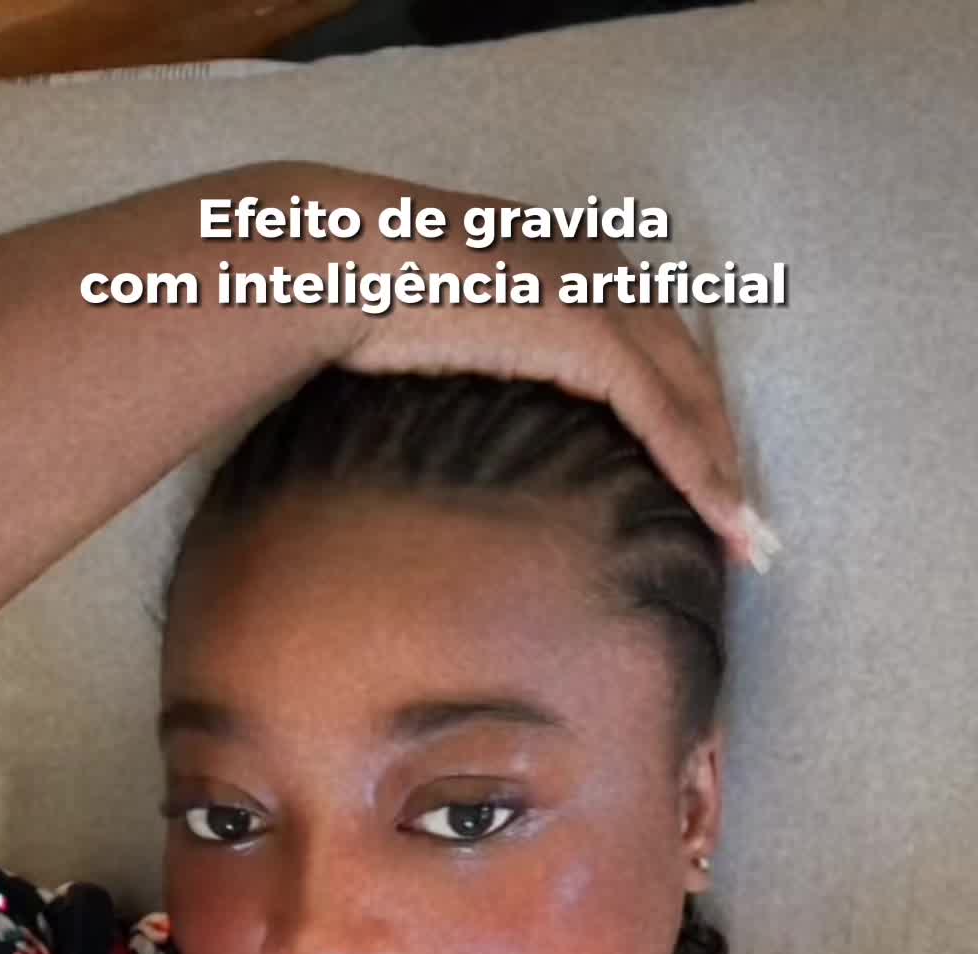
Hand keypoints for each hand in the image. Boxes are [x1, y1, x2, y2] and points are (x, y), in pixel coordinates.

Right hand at [326, 166, 767, 570]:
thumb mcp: (457, 334)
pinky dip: (697, 470)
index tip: (708, 491)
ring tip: (746, 543)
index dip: (692, 429)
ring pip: (693, 402)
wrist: (349, 265)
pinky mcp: (592, 333)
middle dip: (726, 459)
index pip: (661, 360)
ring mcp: (605, 299)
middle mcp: (610, 275)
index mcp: (582, 269)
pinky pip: (663, 416)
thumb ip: (501, 365)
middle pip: (694, 381)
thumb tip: (495, 425)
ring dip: (724, 478)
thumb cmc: (377, 305)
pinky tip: (717, 517)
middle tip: (751, 531)